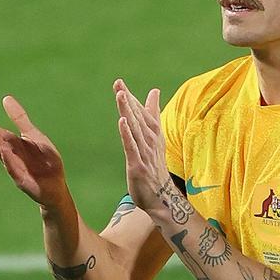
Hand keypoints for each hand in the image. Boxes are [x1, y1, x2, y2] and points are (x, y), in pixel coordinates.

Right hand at [0, 95, 68, 207]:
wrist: (55, 186)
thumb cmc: (44, 161)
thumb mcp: (34, 135)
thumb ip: (20, 119)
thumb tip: (5, 98)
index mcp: (12, 146)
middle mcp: (10, 157)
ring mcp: (15, 169)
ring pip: (3, 154)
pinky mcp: (22, 180)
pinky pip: (14, 168)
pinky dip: (9, 159)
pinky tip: (4, 149)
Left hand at [113, 79, 170, 211]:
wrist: (162, 196)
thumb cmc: (155, 165)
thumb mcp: (155, 137)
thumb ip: (153, 113)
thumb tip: (154, 91)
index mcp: (153, 133)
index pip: (141, 112)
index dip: (131, 98)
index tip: (119, 83)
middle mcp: (150, 141)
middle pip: (137, 117)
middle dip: (128, 100)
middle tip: (118, 84)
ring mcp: (144, 153)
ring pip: (135, 129)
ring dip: (128, 111)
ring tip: (121, 96)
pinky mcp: (138, 165)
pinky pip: (132, 147)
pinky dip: (128, 134)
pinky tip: (122, 122)